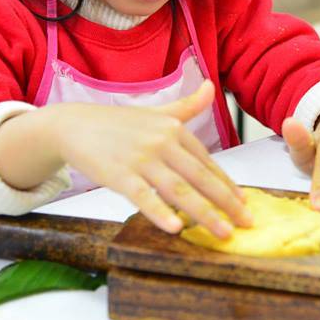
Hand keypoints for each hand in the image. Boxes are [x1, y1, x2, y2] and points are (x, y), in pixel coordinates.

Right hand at [52, 80, 251, 237]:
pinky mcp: (119, 174)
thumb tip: (210, 87)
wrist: (74, 125)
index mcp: (173, 129)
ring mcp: (141, 158)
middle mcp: (162, 141)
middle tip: (245, 223)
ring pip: (178, 189)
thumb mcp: (156, 112)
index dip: (227, 184)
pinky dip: (160, 212)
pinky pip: (143, 197)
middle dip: (225, 203)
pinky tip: (175, 227)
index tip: (243, 203)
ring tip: (222, 232)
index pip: (207, 162)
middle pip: (199, 177)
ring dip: (203, 213)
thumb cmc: (117, 123)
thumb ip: (186, 106)